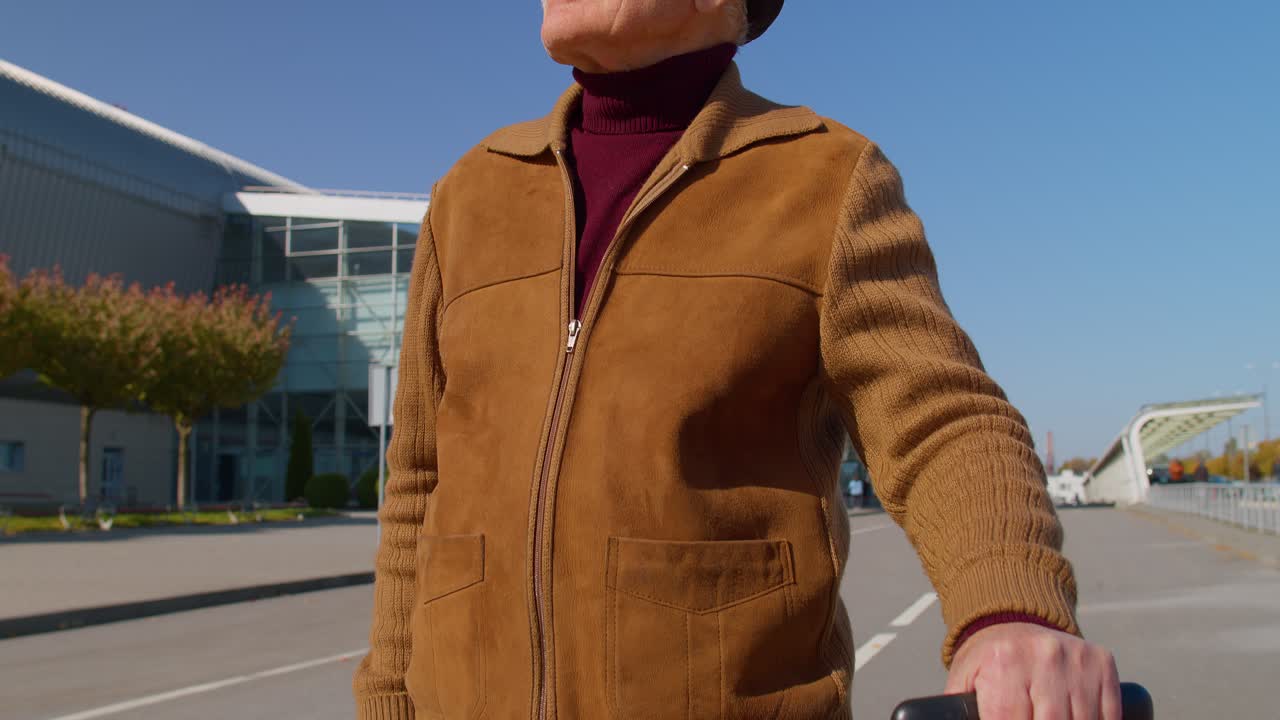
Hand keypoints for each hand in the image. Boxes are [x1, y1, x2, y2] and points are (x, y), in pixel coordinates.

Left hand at [945, 622, 1120, 719]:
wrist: (1013, 618)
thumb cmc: (988, 660)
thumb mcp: (965, 680)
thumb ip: (960, 708)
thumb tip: (948, 718)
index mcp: (1004, 663)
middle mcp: (1044, 658)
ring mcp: (1076, 661)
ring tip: (1049, 717)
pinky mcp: (1101, 664)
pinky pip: (1108, 713)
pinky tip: (1079, 718)